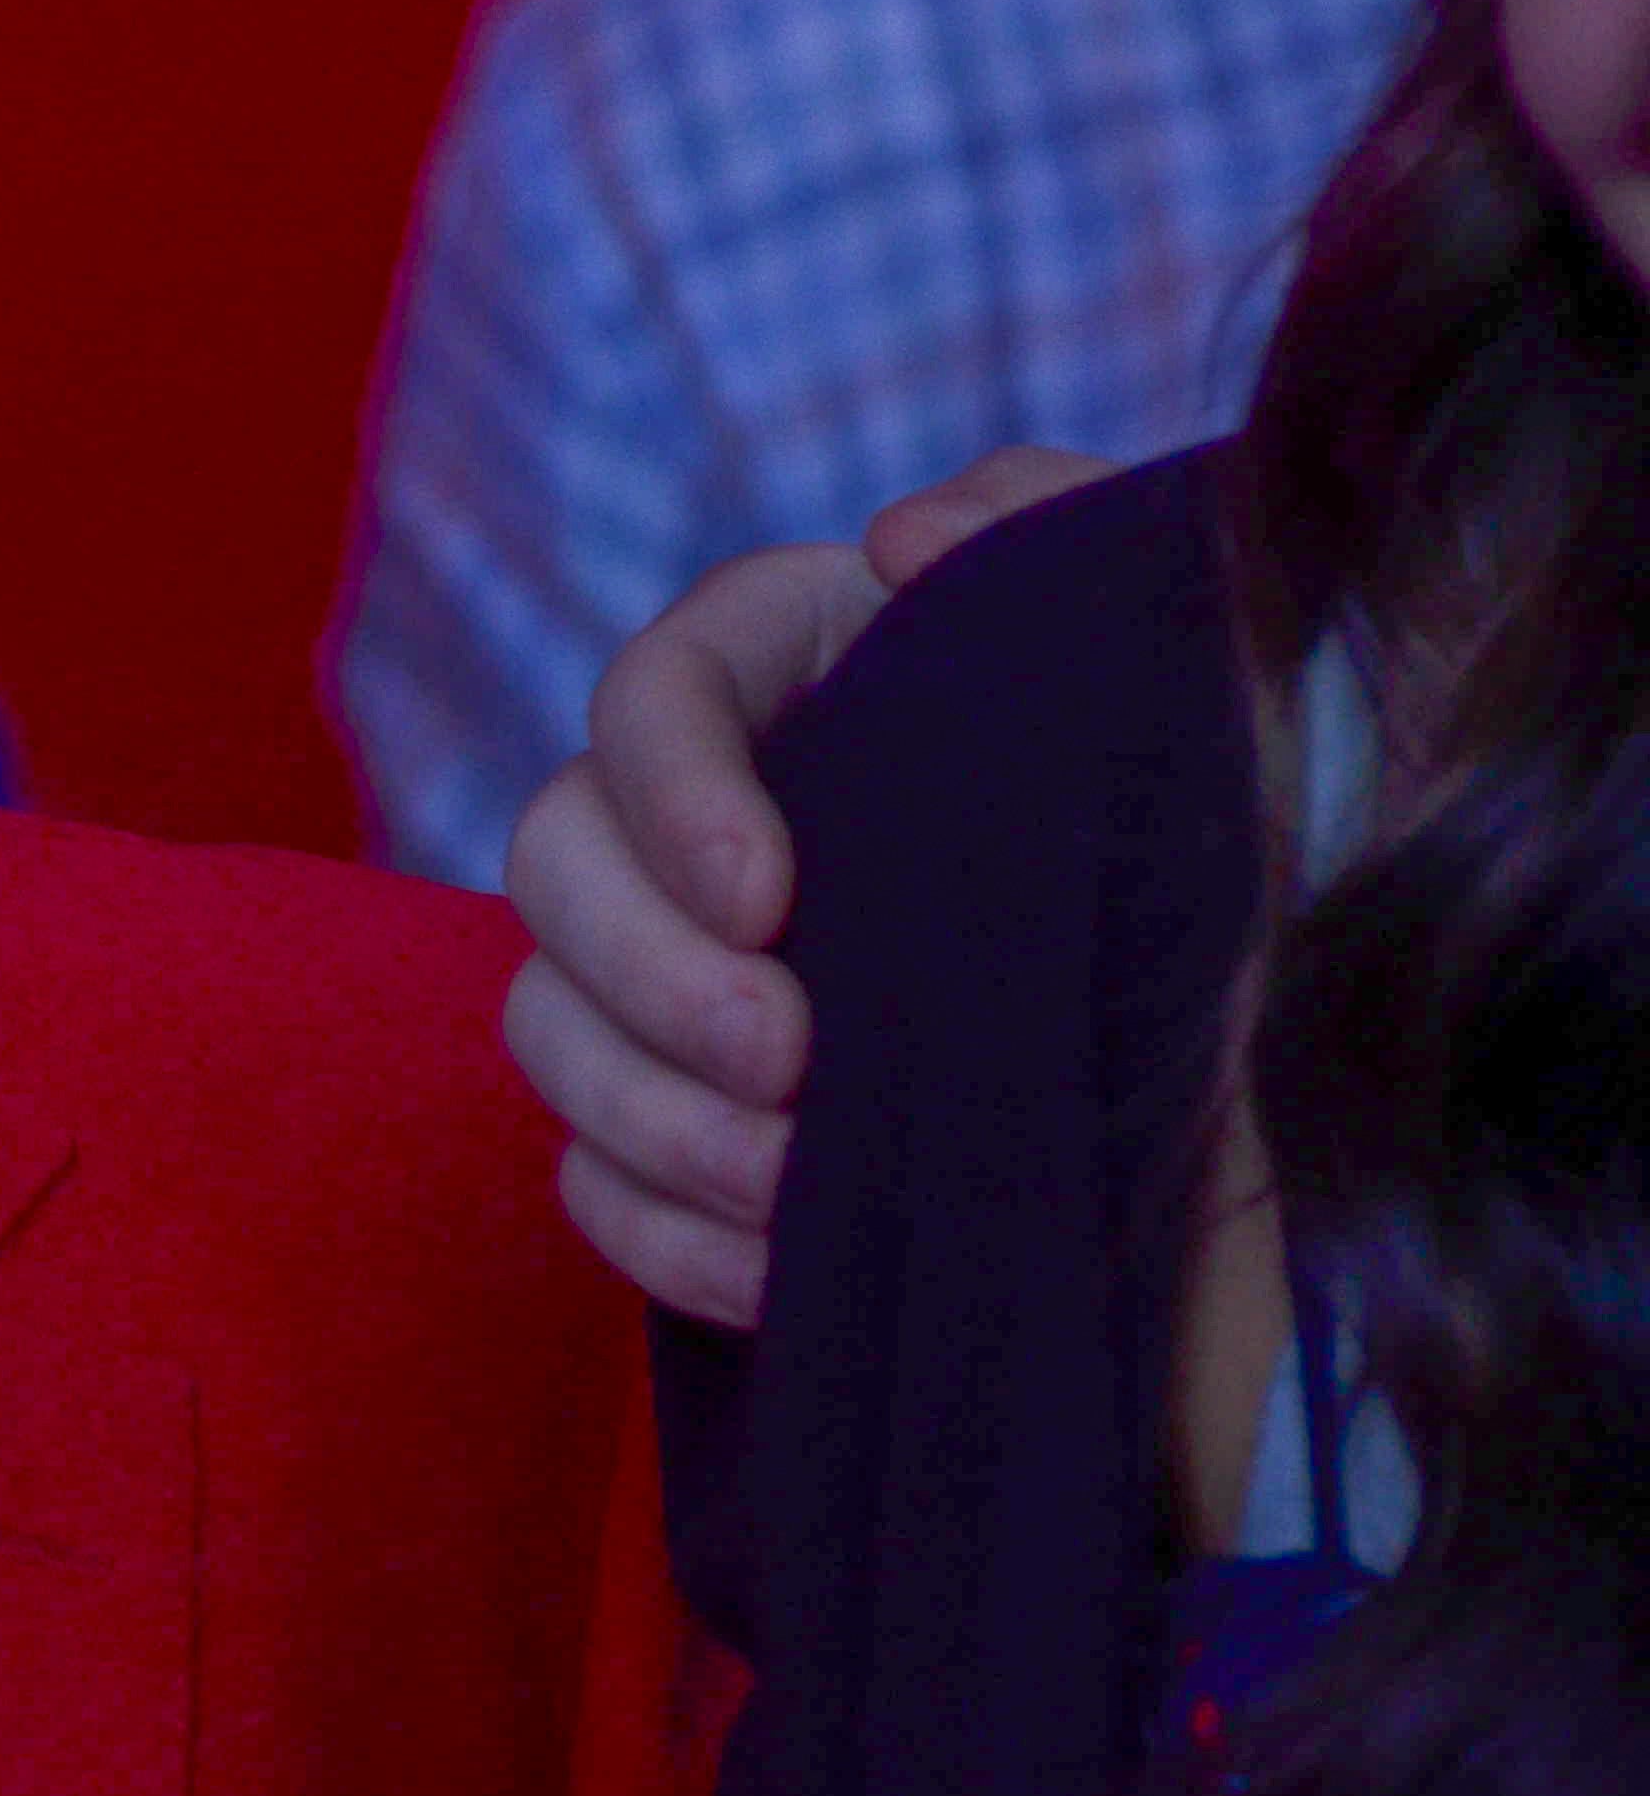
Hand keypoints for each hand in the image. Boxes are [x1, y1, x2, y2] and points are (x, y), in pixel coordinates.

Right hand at [498, 446, 1111, 1323]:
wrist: (1248, 973)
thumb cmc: (1186, 765)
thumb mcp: (1148, 621)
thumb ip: (1046, 524)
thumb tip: (899, 541)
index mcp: (773, 664)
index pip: (646, 693)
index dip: (671, 797)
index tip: (771, 897)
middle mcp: (680, 812)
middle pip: (549, 862)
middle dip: (647, 975)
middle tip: (786, 1059)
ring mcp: (660, 970)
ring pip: (546, 1024)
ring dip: (648, 1113)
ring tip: (791, 1183)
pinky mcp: (676, 1112)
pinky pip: (590, 1175)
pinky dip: (659, 1229)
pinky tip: (775, 1271)